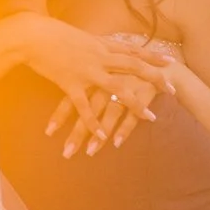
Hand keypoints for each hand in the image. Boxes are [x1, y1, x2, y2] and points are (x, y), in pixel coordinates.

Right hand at [18, 20, 174, 145]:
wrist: (33, 36)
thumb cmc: (54, 34)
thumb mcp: (81, 36)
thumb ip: (96, 44)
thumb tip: (106, 47)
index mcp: (102, 44)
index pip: (134, 50)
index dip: (153, 56)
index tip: (171, 62)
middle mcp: (100, 57)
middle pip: (135, 67)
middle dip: (155, 78)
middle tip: (173, 90)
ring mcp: (87, 71)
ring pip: (117, 89)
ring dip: (135, 104)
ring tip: (150, 117)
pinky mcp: (71, 84)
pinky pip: (85, 107)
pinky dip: (94, 123)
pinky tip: (103, 136)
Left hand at [46, 71, 165, 157]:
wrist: (160, 56)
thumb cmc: (128, 63)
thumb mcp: (104, 64)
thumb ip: (88, 78)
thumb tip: (68, 92)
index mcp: (95, 73)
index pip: (73, 97)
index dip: (61, 115)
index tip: (49, 133)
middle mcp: (108, 80)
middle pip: (89, 109)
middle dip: (77, 132)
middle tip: (67, 153)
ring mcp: (127, 85)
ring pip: (110, 112)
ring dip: (100, 134)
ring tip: (90, 152)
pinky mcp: (144, 91)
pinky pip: (132, 112)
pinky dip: (125, 128)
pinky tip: (116, 143)